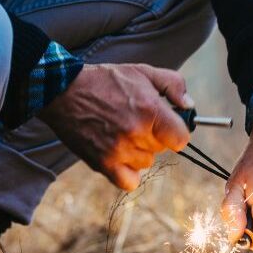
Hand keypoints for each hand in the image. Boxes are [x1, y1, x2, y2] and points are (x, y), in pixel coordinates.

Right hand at [38, 63, 191, 190]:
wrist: (64, 91)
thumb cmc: (106, 81)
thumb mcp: (143, 72)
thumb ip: (173, 85)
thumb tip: (189, 106)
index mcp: (150, 110)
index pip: (181, 139)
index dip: (176, 132)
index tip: (167, 126)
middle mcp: (136, 133)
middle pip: (162, 149)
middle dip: (153, 136)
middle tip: (135, 121)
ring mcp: (119, 151)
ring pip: (145, 162)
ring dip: (138, 152)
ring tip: (121, 133)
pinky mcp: (103, 164)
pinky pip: (129, 181)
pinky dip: (127, 172)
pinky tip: (120, 155)